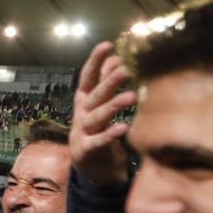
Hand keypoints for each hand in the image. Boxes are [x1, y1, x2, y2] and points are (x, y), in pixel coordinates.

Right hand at [69, 41, 136, 186]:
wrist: (90, 167)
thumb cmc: (97, 131)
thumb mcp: (98, 105)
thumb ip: (103, 83)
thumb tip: (115, 57)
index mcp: (83, 101)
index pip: (87, 77)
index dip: (95, 61)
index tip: (108, 45)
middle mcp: (81, 114)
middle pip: (94, 95)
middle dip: (109, 81)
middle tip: (127, 69)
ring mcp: (82, 132)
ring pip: (97, 117)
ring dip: (113, 106)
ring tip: (132, 96)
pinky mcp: (87, 151)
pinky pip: (99, 141)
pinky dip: (110, 134)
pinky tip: (123, 127)